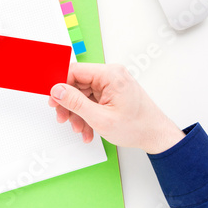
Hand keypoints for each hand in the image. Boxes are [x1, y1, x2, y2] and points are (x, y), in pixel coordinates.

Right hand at [48, 63, 184, 153]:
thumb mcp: (100, 118)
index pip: (75, 71)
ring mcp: (111, 84)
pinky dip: (86, 115)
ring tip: (79, 128)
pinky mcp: (111, 93)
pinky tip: (87, 129)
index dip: (60, 85)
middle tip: (62, 117)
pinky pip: (91, 100)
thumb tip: (57, 90)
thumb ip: (75, 102)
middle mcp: (111, 75)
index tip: (52, 98)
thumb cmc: (138, 127)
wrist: (156, 136)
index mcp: (110, 75)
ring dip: (77, 113)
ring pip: (82, 94)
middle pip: (77, 84)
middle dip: (69, 104)